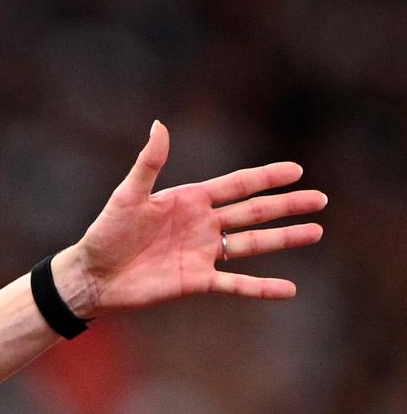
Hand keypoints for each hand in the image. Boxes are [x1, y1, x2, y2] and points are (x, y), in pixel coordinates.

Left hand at [59, 121, 325, 316]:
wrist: (91, 275)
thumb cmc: (104, 233)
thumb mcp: (127, 195)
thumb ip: (149, 163)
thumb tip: (159, 125)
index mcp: (189, 200)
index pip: (236, 186)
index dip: (266, 178)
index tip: (296, 170)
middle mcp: (201, 225)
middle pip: (253, 212)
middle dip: (287, 205)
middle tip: (320, 199)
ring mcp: (202, 254)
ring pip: (252, 244)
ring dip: (284, 238)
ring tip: (315, 231)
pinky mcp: (196, 281)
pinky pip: (236, 284)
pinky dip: (261, 287)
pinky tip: (289, 288)